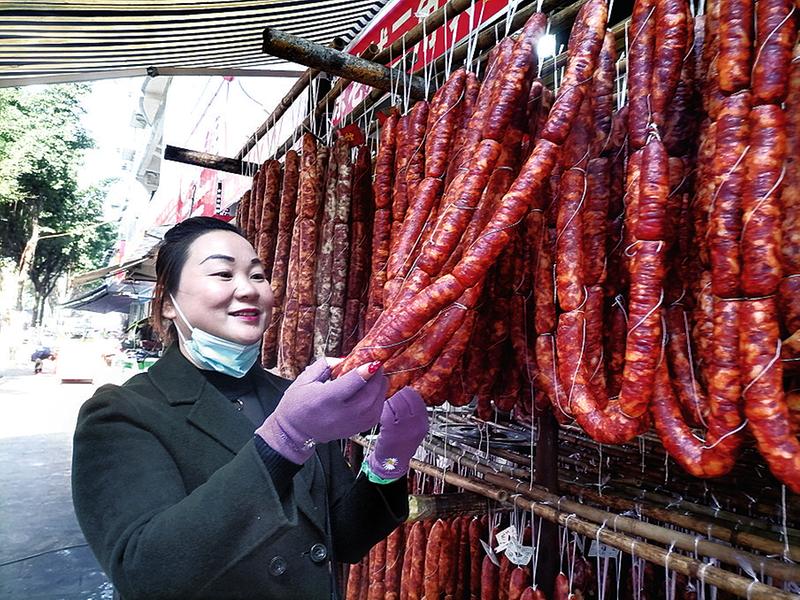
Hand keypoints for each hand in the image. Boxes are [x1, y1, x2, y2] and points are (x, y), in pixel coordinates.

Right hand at [257, 358, 387, 463]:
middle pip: (368, 394)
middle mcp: (340, 413)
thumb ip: (325, 365)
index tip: (374, 360)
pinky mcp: (354, 431)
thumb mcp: (304, 379)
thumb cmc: (296, 404)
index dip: (366, 370)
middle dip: (377, 378)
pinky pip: (375, 415)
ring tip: (378, 377)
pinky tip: (376, 392)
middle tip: (378, 365)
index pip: (351, 383)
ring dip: (381, 389)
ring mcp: (349, 424)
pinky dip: (379, 401)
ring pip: (375, 406)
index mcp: (325, 398)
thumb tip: (345, 359)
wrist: (294, 433)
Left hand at [366, 386, 428, 479]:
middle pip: (406, 398)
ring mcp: (404, 428)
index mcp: (423, 422)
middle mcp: (416, 424)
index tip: (400, 393)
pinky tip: (382, 415)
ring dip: (389, 402)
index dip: (406, 393)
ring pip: (396, 403)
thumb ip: (412, 411)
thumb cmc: (400, 444)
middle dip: (397, 395)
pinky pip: (387, 413)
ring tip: (387, 407)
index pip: (416, 397)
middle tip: (391, 399)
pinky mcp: (392, 432)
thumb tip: (406, 392)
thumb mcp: (413, 427)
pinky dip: (383, 410)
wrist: (392, 464)